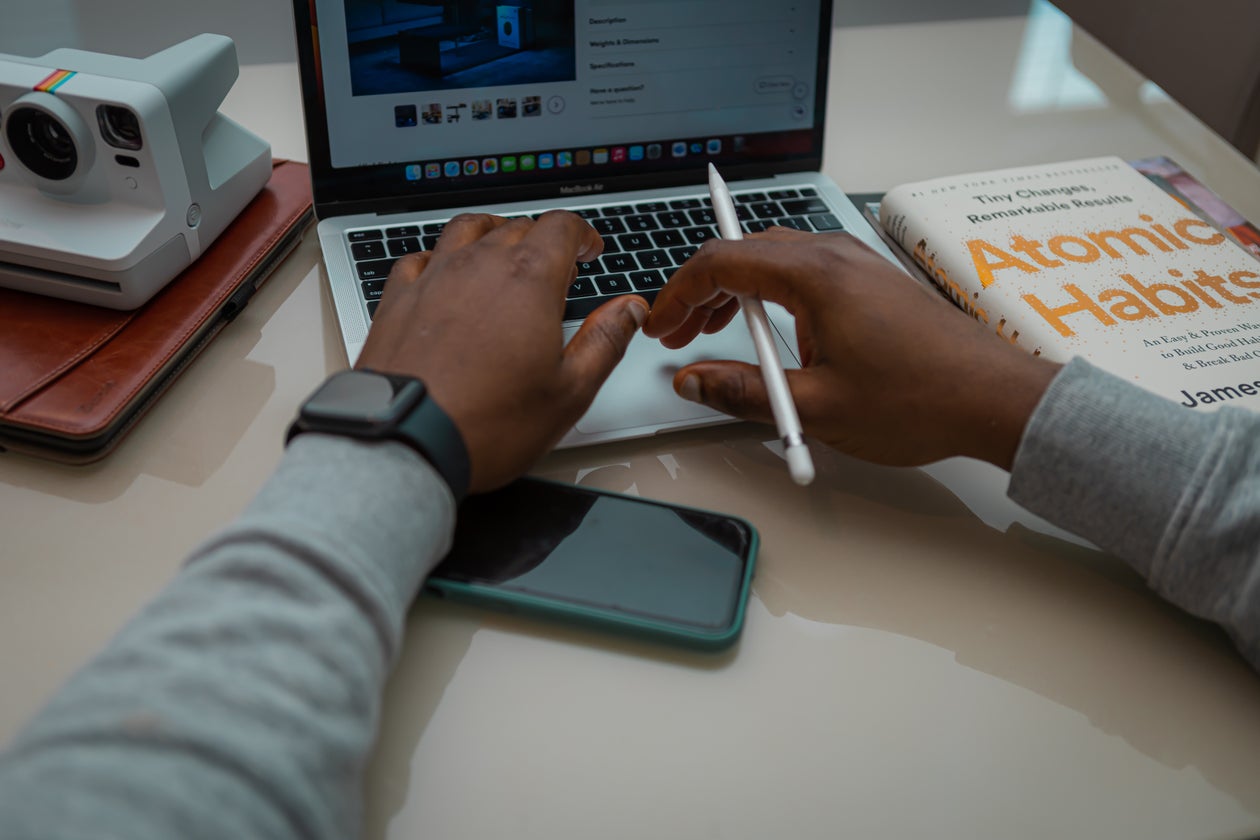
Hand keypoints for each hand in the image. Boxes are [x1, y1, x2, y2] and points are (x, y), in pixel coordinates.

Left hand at [356, 212, 648, 492]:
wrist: (408, 438)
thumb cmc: (488, 422)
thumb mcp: (569, 391)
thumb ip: (605, 341)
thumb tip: (629, 310)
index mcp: (529, 280)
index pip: (562, 228)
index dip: (582, 234)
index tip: (588, 250)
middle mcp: (479, 266)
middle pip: (517, 227)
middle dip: (542, 239)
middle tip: (556, 264)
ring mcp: (434, 278)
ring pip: (466, 229)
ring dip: (491, 233)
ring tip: (501, 248)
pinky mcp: (398, 298)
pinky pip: (420, 258)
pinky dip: (439, 258)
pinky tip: (443, 273)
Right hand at [642, 228, 1061, 469]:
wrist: (993, 399)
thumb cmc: (920, 399)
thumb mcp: (816, 407)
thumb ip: (743, 391)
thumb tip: (693, 381)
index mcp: (815, 275)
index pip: (721, 262)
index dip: (678, 294)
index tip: (660, 325)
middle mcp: (835, 256)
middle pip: (744, 253)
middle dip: (702, 291)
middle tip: (679, 334)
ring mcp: (856, 265)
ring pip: (773, 259)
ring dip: (735, 291)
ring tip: (713, 333)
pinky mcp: (871, 282)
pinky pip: (804, 272)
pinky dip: (770, 294)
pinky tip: (768, 332)